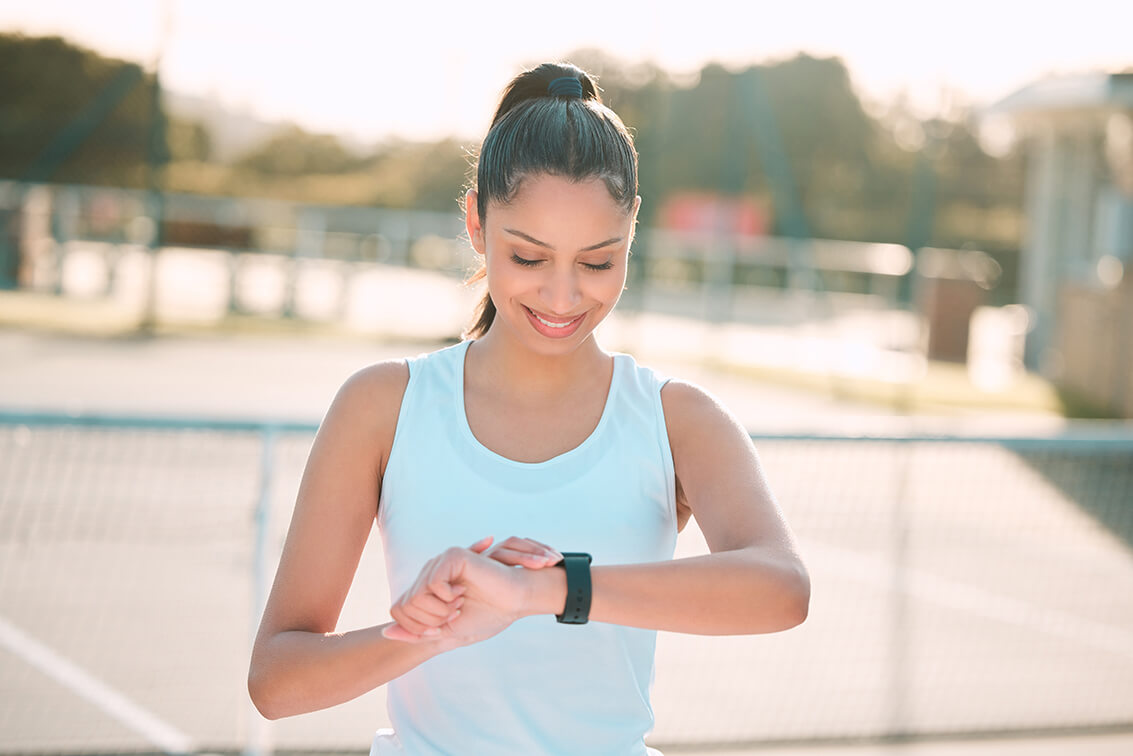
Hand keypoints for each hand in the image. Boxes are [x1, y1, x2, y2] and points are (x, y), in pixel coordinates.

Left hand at [383, 536, 561, 644]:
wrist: (514, 603)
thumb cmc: (485, 616)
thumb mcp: (446, 632)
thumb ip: (417, 633)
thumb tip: (385, 633)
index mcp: (426, 590)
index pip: (398, 611)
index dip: (418, 627)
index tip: (444, 624)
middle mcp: (428, 573)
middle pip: (405, 606)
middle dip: (430, 621)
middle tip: (454, 614)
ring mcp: (439, 563)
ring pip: (416, 596)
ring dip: (440, 610)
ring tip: (459, 604)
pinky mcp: (452, 556)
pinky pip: (432, 582)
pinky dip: (446, 596)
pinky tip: (462, 593)